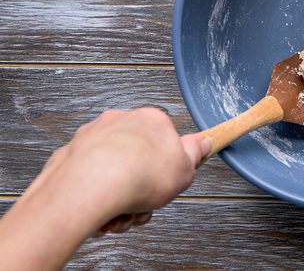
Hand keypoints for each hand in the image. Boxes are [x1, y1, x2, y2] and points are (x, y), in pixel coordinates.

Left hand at [27, 107, 210, 234]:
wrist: (93, 186)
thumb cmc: (138, 174)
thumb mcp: (185, 169)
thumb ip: (195, 154)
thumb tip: (203, 142)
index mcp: (152, 120)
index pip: (165, 139)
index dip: (167, 166)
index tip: (168, 178)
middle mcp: (121, 121)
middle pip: (138, 157)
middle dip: (142, 185)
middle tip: (145, 203)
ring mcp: (93, 136)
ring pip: (113, 170)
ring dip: (121, 195)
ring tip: (124, 213)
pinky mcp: (70, 154)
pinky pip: (89, 177)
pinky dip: (96, 195)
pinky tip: (103, 210)